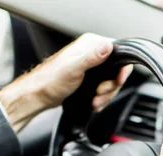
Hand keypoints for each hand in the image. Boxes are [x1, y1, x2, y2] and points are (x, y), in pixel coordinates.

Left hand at [0, 33, 132, 131]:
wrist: (40, 96)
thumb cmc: (51, 81)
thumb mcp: (73, 67)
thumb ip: (91, 55)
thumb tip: (107, 46)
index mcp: (91, 45)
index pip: (119, 52)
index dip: (122, 69)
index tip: (117, 80)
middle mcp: (92, 54)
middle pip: (117, 71)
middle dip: (111, 87)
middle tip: (99, 92)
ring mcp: (92, 67)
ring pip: (112, 82)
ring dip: (106, 96)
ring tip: (95, 100)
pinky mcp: (90, 80)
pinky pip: (104, 90)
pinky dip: (102, 99)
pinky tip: (94, 102)